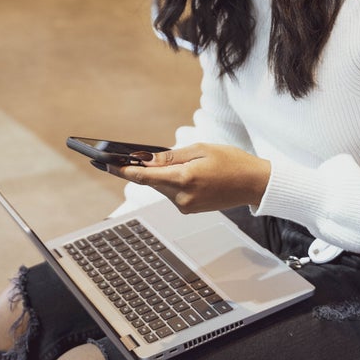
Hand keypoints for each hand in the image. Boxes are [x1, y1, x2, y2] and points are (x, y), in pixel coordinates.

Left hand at [112, 143, 271, 213]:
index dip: (122, 169)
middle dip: (140, 168)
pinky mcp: (189, 210)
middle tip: (119, 157)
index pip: (145, 176)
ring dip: (161, 175)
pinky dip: (171, 182)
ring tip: (178, 162)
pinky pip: (172, 193)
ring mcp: (185, 206)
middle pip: (151, 181)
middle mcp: (182, 197)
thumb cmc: (230, 161)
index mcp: (184, 179)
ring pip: (161, 187)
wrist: (254, 184)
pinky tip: (186, 173)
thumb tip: (145, 159)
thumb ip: (171, 157)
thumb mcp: (200, 149)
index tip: (105, 164)